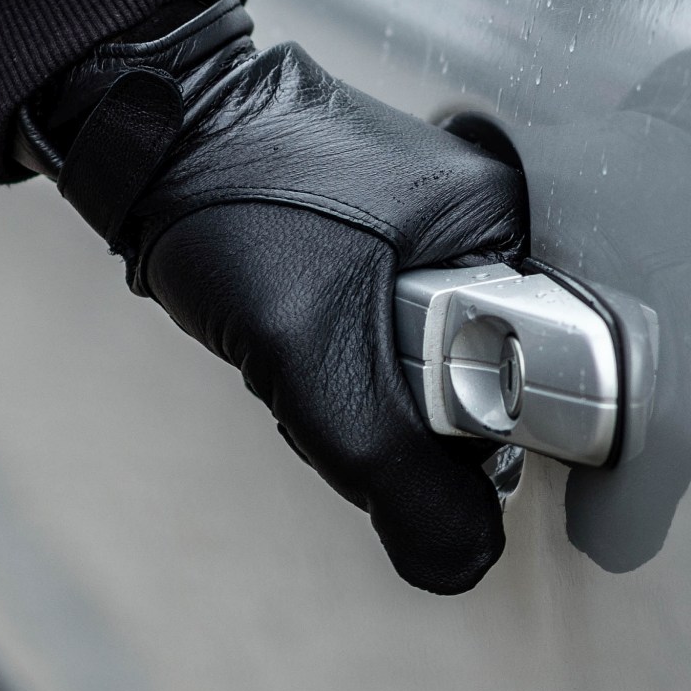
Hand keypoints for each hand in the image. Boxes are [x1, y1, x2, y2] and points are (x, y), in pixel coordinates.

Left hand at [20, 0, 524, 592]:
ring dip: (353, 391)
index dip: (472, 428)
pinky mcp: (377, 253)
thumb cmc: (232, 194)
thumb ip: (393, 465)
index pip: (544, 373)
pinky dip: (329, 364)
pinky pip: (377, 350)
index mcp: (506, 222)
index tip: (407, 421)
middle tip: (326, 371)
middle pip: (478, 386)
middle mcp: (484, 225)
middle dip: (397, 412)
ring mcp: (430, 238)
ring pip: (420, 379)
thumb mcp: (314, 344)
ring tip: (293, 341)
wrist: (146, 130)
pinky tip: (286, 336)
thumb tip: (461, 560)